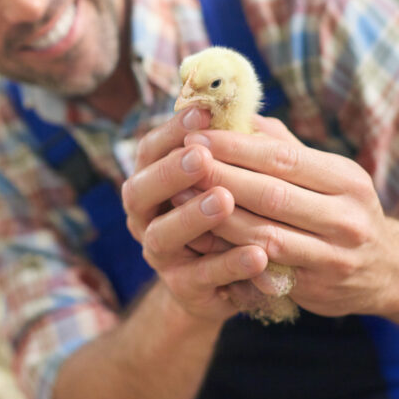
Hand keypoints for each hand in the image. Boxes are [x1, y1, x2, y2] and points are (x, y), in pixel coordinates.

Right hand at [122, 108, 269, 321]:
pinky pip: (202, 277)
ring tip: (224, 200)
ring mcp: (161, 256)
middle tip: (200, 156)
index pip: (151, 150)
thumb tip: (245, 108)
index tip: (202, 113)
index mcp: (153, 182)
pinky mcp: (185, 290)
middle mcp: (146, 217)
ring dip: (192, 216)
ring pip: (163, 235)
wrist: (226, 282)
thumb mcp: (228, 177)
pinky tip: (258, 253)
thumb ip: (231, 148)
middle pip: (140, 191)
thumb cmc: (228, 214)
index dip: (172, 130)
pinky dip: (229, 264)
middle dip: (170, 172)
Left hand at [181, 115, 398, 316]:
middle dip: (219, 176)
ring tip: (177, 197)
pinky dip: (227, 251)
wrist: (386, 272)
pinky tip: (197, 237)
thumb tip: (237, 112)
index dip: (236, 147)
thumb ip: (283, 146)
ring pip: (263, 234)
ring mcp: (332, 257)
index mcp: (347, 180)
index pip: (283, 158)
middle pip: (270, 194)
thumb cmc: (343, 209)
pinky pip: (262, 268)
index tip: (197, 135)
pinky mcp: (314, 288)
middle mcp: (345, 218)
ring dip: (215, 216)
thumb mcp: (329, 173)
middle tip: (180, 162)